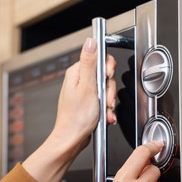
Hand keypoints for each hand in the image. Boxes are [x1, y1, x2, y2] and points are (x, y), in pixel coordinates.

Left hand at [22, 38, 116, 181]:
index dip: (108, 69)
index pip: (99, 59)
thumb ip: (90, 62)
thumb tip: (90, 41)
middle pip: (105, 76)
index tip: (108, 78)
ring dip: (109, 103)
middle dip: (109, 90)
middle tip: (105, 100)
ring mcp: (84, 93)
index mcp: (77, 73)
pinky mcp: (88, 104)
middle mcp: (79, 82)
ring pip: (106, 91)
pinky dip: (106, 110)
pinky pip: (103, 101)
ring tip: (104, 112)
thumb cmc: (77, 118)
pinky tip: (105, 117)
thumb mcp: (87, 87)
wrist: (72, 140)